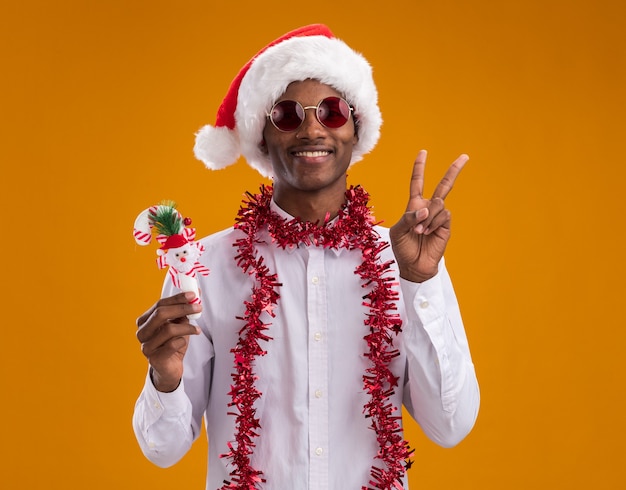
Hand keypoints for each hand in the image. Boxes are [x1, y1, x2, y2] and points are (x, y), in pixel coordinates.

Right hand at [136, 291, 201, 391]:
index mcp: (145, 321)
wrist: (170, 368)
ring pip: (168, 329)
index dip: (176, 298)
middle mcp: (142, 332)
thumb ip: (184, 310)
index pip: (159, 304)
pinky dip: (182, 341)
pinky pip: (171, 345)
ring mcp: (146, 346)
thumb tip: (197, 292)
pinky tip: (185, 341)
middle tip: (198, 308)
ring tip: (197, 329)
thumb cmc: (173, 343)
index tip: (192, 295)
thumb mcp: (179, 324)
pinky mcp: (154, 359)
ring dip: (186, 327)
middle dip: (182, 309)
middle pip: (161, 314)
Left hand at [389, 150, 467, 282]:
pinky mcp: (446, 226)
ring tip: (420, 231)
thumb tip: (426, 209)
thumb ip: (409, 217)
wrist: (414, 266)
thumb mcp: (398, 231)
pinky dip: (433, 223)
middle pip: (443, 185)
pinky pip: (443, 215)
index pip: (417, 182)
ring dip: (427, 217)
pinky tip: (427, 233)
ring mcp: (438, 216)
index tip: (423, 152)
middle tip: (465, 156)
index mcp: (414, 205)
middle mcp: (428, 208)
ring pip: (438, 203)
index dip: (419, 167)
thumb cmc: (403, 248)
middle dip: (454, 170)